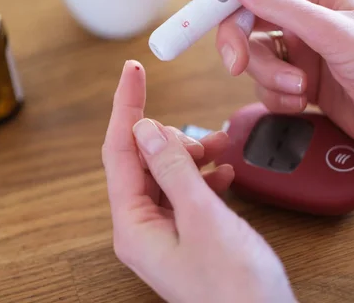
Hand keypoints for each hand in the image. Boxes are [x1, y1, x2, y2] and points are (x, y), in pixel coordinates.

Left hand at [102, 60, 296, 302]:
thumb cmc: (234, 288)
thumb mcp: (203, 218)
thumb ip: (172, 169)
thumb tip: (145, 129)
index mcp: (133, 226)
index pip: (119, 151)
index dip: (126, 108)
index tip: (133, 71)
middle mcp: (141, 229)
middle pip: (143, 161)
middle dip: (172, 139)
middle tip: (204, 140)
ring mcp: (164, 233)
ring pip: (167, 175)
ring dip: (192, 157)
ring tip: (220, 150)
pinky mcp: (186, 236)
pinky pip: (185, 193)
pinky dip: (203, 177)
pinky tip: (223, 173)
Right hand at [188, 0, 353, 167]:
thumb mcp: (332, 32)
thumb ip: (280, 6)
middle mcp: (305, 18)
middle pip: (246, 19)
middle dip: (238, 44)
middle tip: (234, 64)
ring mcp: (300, 51)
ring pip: (253, 57)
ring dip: (269, 78)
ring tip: (299, 90)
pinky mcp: (299, 82)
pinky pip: (265, 86)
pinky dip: (278, 97)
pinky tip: (303, 102)